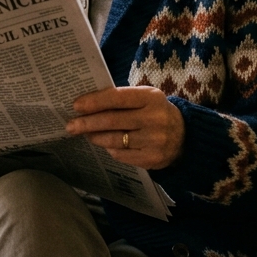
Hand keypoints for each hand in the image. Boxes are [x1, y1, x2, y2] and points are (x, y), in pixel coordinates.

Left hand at [65, 86, 184, 169]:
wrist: (186, 137)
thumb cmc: (156, 112)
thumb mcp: (145, 98)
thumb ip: (121, 99)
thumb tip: (86, 104)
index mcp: (151, 97)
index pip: (116, 98)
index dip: (94, 102)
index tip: (76, 106)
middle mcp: (154, 118)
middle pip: (111, 121)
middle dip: (87, 123)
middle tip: (70, 125)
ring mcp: (154, 140)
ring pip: (114, 140)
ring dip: (95, 137)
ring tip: (86, 134)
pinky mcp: (152, 159)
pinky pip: (121, 154)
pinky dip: (110, 148)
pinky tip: (106, 144)